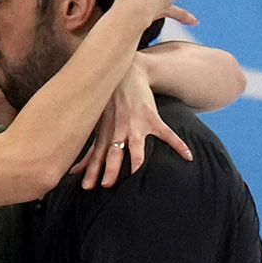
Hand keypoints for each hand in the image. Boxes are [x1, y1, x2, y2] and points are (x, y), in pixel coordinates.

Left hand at [69, 54, 193, 188]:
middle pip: (113, 153)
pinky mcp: (152, 119)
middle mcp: (119, 131)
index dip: (92, 172)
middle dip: (110, 168)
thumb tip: (74, 173)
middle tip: (106, 185)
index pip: (97, 157)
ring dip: (136, 160)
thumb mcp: (96, 126)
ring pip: (136, 146)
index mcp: (106, 135)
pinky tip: (188, 157)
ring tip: (138, 175)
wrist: (127, 75)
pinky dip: (178, 145)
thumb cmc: (109, 104)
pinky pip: (167, 134)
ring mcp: (137, 125)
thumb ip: (89, 152)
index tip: (87, 187)